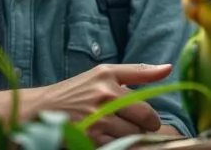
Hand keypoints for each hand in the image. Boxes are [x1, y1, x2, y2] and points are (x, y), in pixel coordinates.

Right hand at [40, 63, 172, 144]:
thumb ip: (139, 71)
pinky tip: (107, 138)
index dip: (151, 119)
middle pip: (141, 123)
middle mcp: (103, 99)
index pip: (145, 108)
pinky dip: (115, 144)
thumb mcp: (105, 73)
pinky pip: (115, 146)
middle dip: (143, 129)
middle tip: (136, 129)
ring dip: (129, 137)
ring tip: (118, 132)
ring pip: (129, 136)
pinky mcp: (87, 138)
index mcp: (109, 80)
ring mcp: (95, 121)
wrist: (41, 109)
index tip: (149, 121)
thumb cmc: (78, 89)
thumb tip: (169, 68)